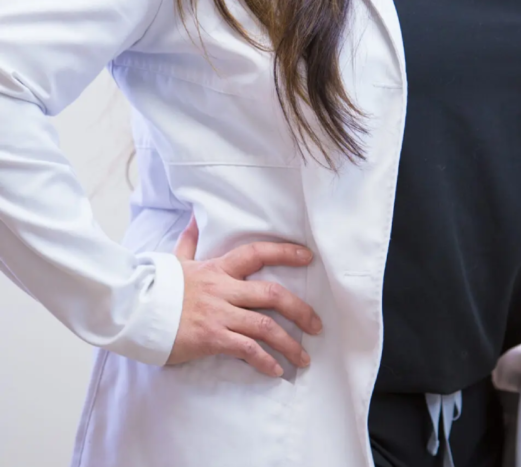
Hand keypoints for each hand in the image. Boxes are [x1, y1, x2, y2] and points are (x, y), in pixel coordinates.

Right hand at [167, 215, 321, 374]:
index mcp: (218, 269)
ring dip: (289, 343)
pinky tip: (276, 371)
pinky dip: (264, 360)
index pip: (257, 253)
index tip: (308, 256)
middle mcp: (224, 289)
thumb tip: (192, 219)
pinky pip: (246, 349)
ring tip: (303, 358)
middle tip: (317, 325)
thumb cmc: (157, 288)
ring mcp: (219, 313)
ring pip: (265, 325)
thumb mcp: (176, 261)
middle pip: (272, 293)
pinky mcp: (211, 337)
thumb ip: (189, 242)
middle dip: (300, 309)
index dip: (285, 251)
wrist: (134, 309)